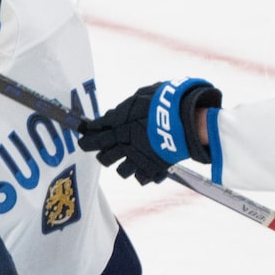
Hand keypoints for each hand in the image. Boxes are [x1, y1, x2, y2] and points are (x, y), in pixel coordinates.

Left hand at [79, 78, 220, 183]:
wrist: (188, 116)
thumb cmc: (165, 101)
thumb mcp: (140, 97)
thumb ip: (123, 109)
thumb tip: (111, 115)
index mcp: (119, 128)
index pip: (93, 139)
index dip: (87, 140)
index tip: (86, 139)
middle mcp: (125, 146)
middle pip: (104, 158)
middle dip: (105, 154)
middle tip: (110, 149)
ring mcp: (139, 159)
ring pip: (121, 171)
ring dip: (124, 166)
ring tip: (131, 159)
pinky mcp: (154, 168)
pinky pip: (141, 178)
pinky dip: (144, 173)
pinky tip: (148, 165)